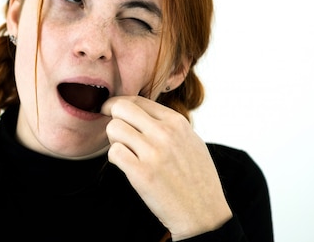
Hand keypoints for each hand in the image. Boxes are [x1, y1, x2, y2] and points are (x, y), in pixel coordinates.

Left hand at [100, 96, 232, 239]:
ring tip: (124, 150)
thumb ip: (168, 125)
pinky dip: (114, 158)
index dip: (121, 104)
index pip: (138, 100)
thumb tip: (141, 112)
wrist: (204, 213)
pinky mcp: (141, 173)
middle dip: (111, 115)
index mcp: (177, 122)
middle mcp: (165, 133)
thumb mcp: (191, 141)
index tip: (113, 110)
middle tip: (109, 124)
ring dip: (113, 140)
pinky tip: (125, 164)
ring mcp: (153, 153)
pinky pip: (114, 152)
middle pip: (121, 108)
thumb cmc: (198, 179)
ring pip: (114, 129)